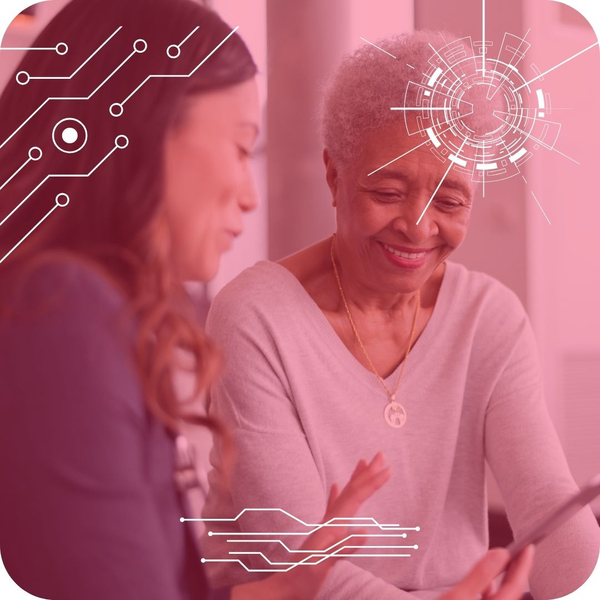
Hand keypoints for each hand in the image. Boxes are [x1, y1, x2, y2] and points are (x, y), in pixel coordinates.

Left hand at [231, 452, 390, 599]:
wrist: (285, 588)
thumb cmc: (303, 577)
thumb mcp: (323, 563)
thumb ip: (342, 547)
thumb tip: (366, 532)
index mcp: (332, 525)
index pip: (356, 498)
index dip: (372, 483)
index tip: (388, 469)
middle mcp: (329, 521)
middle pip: (351, 490)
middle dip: (367, 473)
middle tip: (380, 455)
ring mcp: (326, 526)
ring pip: (345, 496)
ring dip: (356, 479)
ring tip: (362, 462)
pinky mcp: (324, 534)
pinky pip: (332, 507)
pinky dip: (336, 494)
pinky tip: (335, 486)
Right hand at [439, 545, 534, 599]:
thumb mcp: (458, 596)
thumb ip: (480, 575)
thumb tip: (500, 554)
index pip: (515, 587)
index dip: (523, 566)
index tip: (528, 547)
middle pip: (511, 594)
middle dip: (515, 573)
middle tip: (520, 551)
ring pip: (501, 598)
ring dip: (502, 582)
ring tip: (503, 564)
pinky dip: (490, 590)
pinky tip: (485, 584)